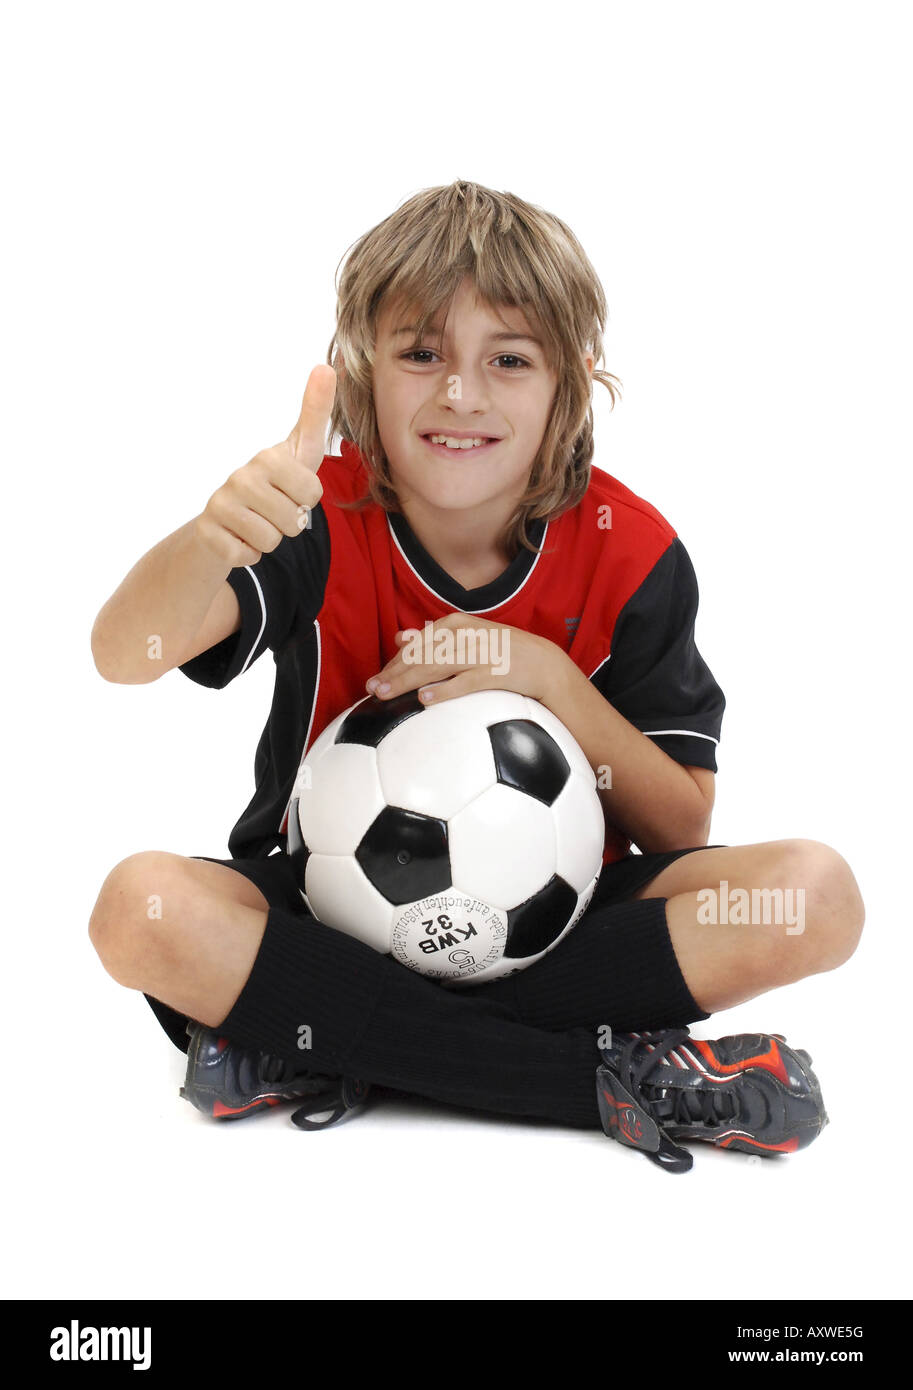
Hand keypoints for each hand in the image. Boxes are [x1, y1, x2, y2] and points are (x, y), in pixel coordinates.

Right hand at [194, 364, 335, 568]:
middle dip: (289, 523)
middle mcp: (239, 477)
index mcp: (267, 458)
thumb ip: (315, 411)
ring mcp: (220, 505)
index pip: (312, 494)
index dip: (306, 499)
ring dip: (269, 540)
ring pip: (272, 541)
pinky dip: (248, 555)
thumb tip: (327, 366)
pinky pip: (248, 557)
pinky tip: (238, 538)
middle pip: (294, 522)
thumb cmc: (271, 483)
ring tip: (255, 523)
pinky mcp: (207, 534)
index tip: (291, 487)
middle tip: (272, 509)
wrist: (222, 519)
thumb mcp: (298, 450)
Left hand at [364, 612, 570, 706]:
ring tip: (386, 694)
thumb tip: (399, 637)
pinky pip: (465, 683)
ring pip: (436, 667)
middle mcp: (465, 635)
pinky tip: (424, 700)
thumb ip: (433, 638)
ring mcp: (480, 653)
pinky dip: (444, 691)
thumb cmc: (500, 653)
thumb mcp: (466, 638)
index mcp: (455, 624)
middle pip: (421, 655)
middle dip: (393, 673)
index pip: (416, 645)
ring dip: (407, 681)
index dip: (393, 663)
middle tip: (371, 690)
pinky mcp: (495, 673)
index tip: (375, 680)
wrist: (543, 664)